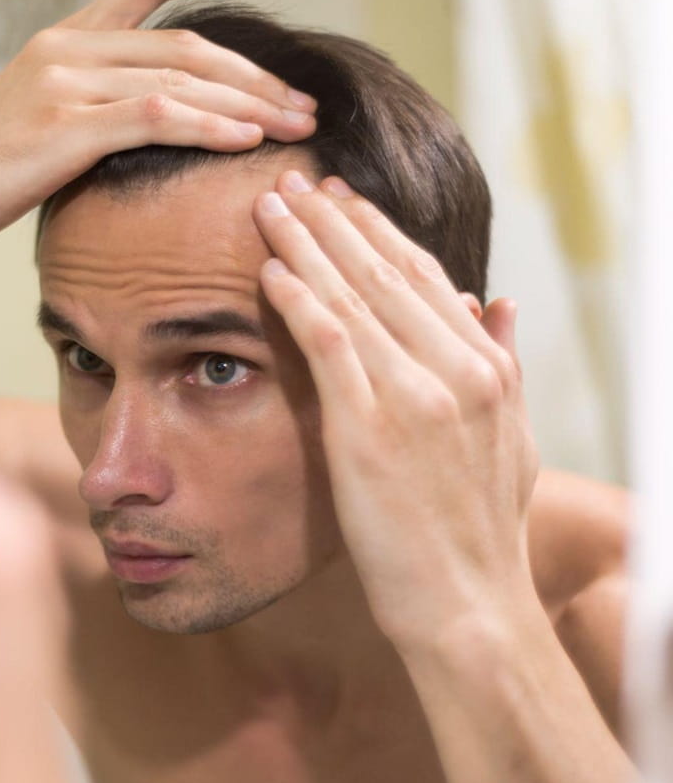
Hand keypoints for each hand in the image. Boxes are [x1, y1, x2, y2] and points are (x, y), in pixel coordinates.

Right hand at [0, 0, 316, 304]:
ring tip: (294, 127)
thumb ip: (93, 106)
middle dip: (256, 75)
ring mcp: (63, 84)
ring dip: (247, 105)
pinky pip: (153, 118)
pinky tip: (245, 141)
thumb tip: (153, 121)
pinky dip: (207, 127)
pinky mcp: (62, 129)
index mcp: (63, 38)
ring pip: (179, 80)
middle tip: (303, 103)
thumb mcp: (38, 122)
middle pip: (186, 45)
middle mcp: (66, 48)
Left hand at [252, 171, 539, 648]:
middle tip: (294, 179)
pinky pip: (329, 342)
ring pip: (354, 295)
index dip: (378, 232)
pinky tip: (269, 267)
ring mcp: (415, 394)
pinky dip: (298, 297)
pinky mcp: (370, 425)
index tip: (343, 200)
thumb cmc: (479, 529)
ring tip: (270, 204)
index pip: (424, 278)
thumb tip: (497, 301)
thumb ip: (503, 364)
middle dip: (334, 220)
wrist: (466, 603)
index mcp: (487, 369)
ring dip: (307, 243)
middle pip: (385, 272)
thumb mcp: (511, 440)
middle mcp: (457, 369)